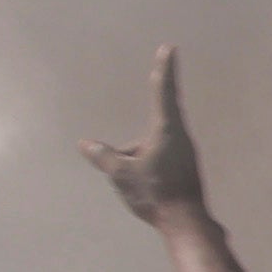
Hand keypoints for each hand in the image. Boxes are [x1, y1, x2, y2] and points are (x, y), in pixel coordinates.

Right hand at [83, 47, 211, 225]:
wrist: (186, 223)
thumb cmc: (155, 193)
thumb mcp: (121, 173)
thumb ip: (103, 156)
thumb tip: (85, 144)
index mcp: (166, 130)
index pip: (163, 91)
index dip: (164, 69)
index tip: (169, 48)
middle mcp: (180, 137)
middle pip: (155, 121)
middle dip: (143, 132)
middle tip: (149, 124)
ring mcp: (186, 153)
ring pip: (154, 145)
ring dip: (140, 157)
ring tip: (137, 184)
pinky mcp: (185, 168)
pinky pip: (160, 159)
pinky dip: (147, 167)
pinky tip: (146, 189)